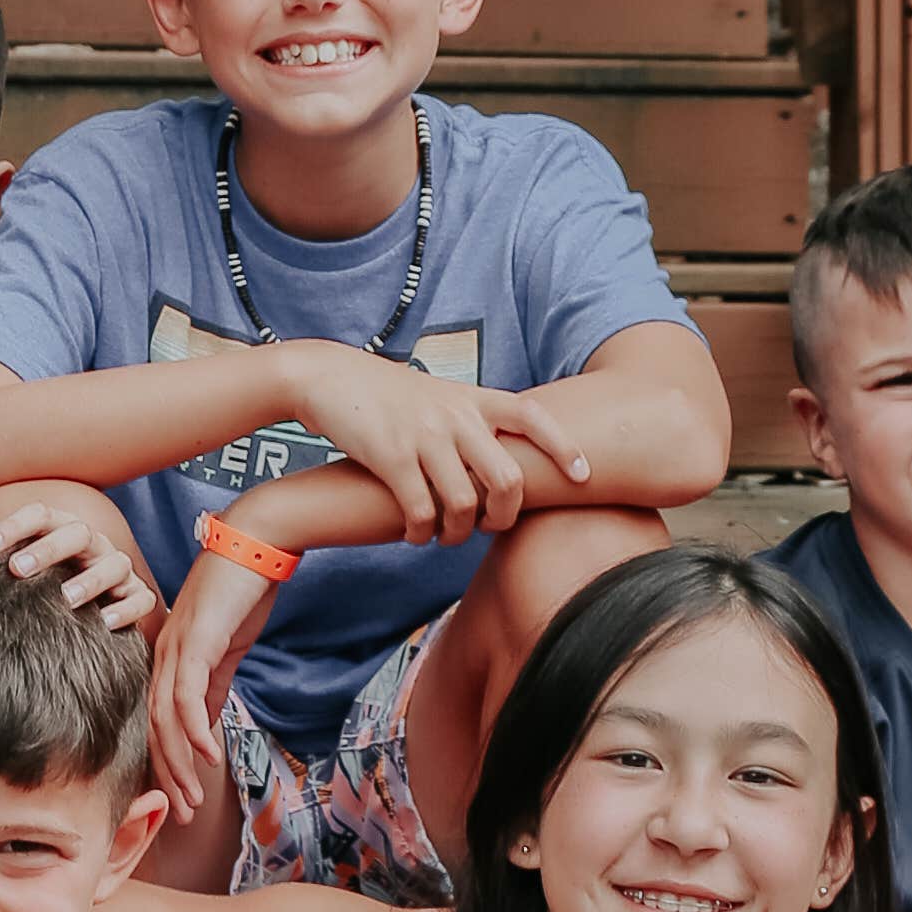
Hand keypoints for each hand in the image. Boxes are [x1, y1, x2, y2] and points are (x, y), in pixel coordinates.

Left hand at [0, 496, 160, 635]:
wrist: (95, 594)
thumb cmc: (45, 572)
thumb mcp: (17, 551)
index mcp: (60, 527)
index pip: (40, 515)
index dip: (14, 527)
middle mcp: (92, 543)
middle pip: (76, 533)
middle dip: (48, 549)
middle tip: (16, 569)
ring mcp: (117, 567)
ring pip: (114, 563)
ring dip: (90, 579)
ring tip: (65, 598)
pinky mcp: (136, 595)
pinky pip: (140, 598)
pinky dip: (128, 608)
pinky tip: (106, 623)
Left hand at [150, 534, 271, 822]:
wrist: (255, 545)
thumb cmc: (240, 593)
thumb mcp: (225, 650)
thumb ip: (213, 686)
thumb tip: (206, 725)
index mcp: (167, 659)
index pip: (156, 722)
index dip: (165, 764)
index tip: (178, 798)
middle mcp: (162, 656)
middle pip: (154, 729)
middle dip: (168, 777)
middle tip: (181, 815)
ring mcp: (175, 649)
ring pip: (166, 720)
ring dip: (180, 764)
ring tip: (194, 798)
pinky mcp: (195, 642)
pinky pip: (188, 695)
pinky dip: (194, 730)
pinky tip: (209, 755)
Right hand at [280, 344, 592, 543]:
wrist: (329, 375)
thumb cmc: (386, 394)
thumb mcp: (437, 396)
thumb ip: (469, 422)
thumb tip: (497, 464)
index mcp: (471, 398)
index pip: (532, 417)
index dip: (562, 446)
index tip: (583, 474)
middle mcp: (454, 416)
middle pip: (506, 477)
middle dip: (506, 513)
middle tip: (491, 526)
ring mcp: (423, 436)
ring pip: (464, 504)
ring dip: (457, 532)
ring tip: (445, 536)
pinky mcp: (390, 457)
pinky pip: (421, 511)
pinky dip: (422, 533)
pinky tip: (415, 534)